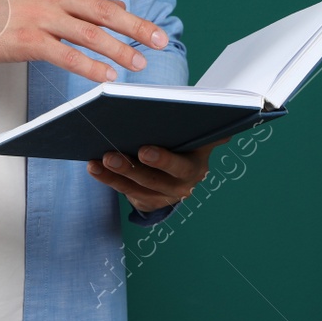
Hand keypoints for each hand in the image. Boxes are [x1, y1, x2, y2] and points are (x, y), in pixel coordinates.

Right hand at [0, 0, 169, 82]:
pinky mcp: (29, 41)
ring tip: (140, 64)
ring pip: (90, 34)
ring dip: (119, 51)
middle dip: (136, 25)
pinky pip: (66, 56)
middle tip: (160, 39)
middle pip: (104, 9)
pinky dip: (90, 67)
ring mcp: (42, 17)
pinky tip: (107, 77)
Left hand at [87, 138, 227, 214]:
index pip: (179, 165)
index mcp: (196, 166)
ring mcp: (163, 197)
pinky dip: (107, 179)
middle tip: (111, 155)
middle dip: (131, 168)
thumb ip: (210, 126)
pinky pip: (125, 191)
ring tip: (97, 159)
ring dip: (114, 174)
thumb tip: (229, 119)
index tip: (144, 151)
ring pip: (135, 187)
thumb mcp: (202, 135)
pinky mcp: (146, 201)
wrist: (185, 169)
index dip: (162, 160)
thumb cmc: (188, 141)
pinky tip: (92, 166)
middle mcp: (181, 186)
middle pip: (154, 179)